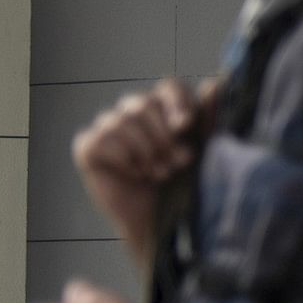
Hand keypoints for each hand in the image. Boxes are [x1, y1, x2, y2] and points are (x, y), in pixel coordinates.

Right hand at [75, 78, 207, 241]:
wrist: (163, 219)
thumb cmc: (184, 181)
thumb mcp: (203, 148)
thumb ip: (208, 116)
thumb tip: (215, 83)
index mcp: (165, 106)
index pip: (169, 86)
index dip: (177, 102)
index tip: (185, 124)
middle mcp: (133, 111)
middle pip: (144, 103)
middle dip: (164, 137)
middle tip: (178, 163)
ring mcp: (107, 126)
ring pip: (123, 121)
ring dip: (146, 152)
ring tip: (159, 173)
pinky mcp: (87, 145)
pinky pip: (101, 139)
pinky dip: (123, 159)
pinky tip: (133, 173)